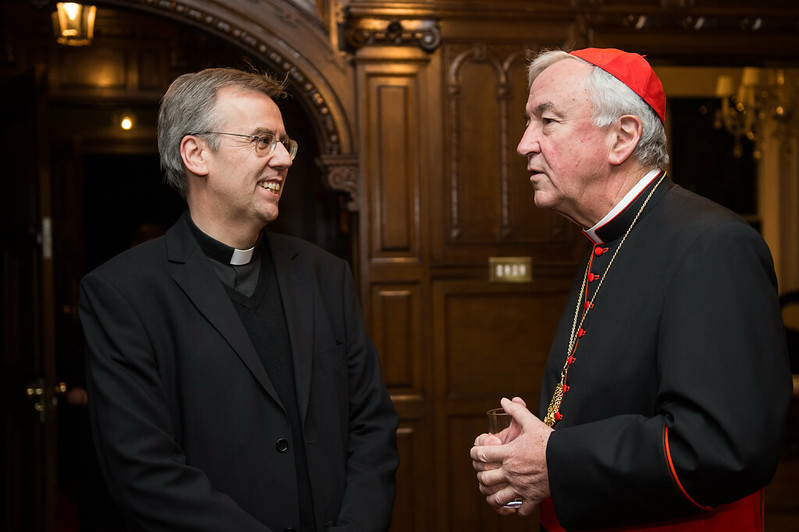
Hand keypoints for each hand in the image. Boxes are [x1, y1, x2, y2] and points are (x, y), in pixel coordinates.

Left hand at [470, 397, 553, 515]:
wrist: (569, 461)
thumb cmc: (550, 442)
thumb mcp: (533, 423)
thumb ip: (517, 411)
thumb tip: (505, 400)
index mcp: (508, 454)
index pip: (481, 454)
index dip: (474, 453)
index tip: (476, 453)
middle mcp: (511, 472)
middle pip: (485, 478)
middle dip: (481, 476)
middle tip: (484, 473)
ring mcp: (520, 487)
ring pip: (497, 498)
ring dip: (493, 497)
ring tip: (494, 493)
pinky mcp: (533, 498)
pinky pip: (521, 510)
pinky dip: (518, 510)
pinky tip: (517, 506)